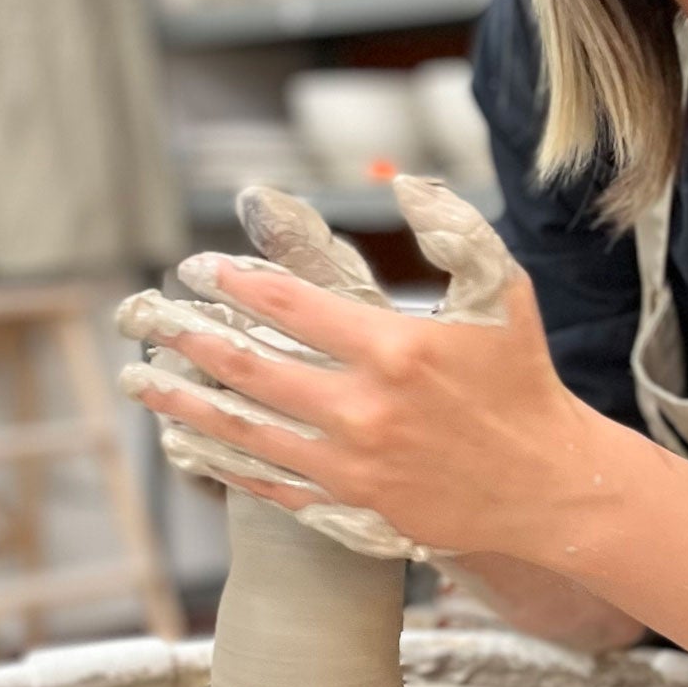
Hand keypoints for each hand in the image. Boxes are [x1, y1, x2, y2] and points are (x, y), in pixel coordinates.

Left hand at [120, 180, 644, 567]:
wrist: (547, 485)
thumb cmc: (522, 380)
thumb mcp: (501, 289)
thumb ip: (453, 228)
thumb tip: (405, 180)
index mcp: (395, 348)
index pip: (291, 305)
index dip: (235, 283)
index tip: (198, 270)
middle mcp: (364, 408)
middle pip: (252, 367)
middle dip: (190, 338)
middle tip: (146, 317)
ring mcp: (351, 464)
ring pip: (245, 428)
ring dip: (185, 401)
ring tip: (140, 379)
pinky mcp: (350, 506)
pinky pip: (265, 482)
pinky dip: (218, 459)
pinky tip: (183, 440)